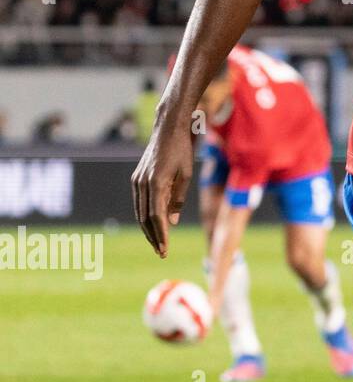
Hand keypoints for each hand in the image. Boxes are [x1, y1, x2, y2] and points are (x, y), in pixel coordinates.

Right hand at [131, 117, 194, 257]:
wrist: (168, 129)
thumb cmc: (182, 150)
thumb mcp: (187, 175)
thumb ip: (178, 199)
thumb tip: (171, 223)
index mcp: (156, 183)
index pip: (156, 217)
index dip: (161, 235)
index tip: (165, 250)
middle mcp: (142, 184)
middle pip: (145, 218)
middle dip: (153, 237)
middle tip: (161, 252)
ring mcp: (137, 181)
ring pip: (140, 212)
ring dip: (147, 229)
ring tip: (157, 243)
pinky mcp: (137, 178)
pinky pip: (139, 203)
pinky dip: (145, 216)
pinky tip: (153, 225)